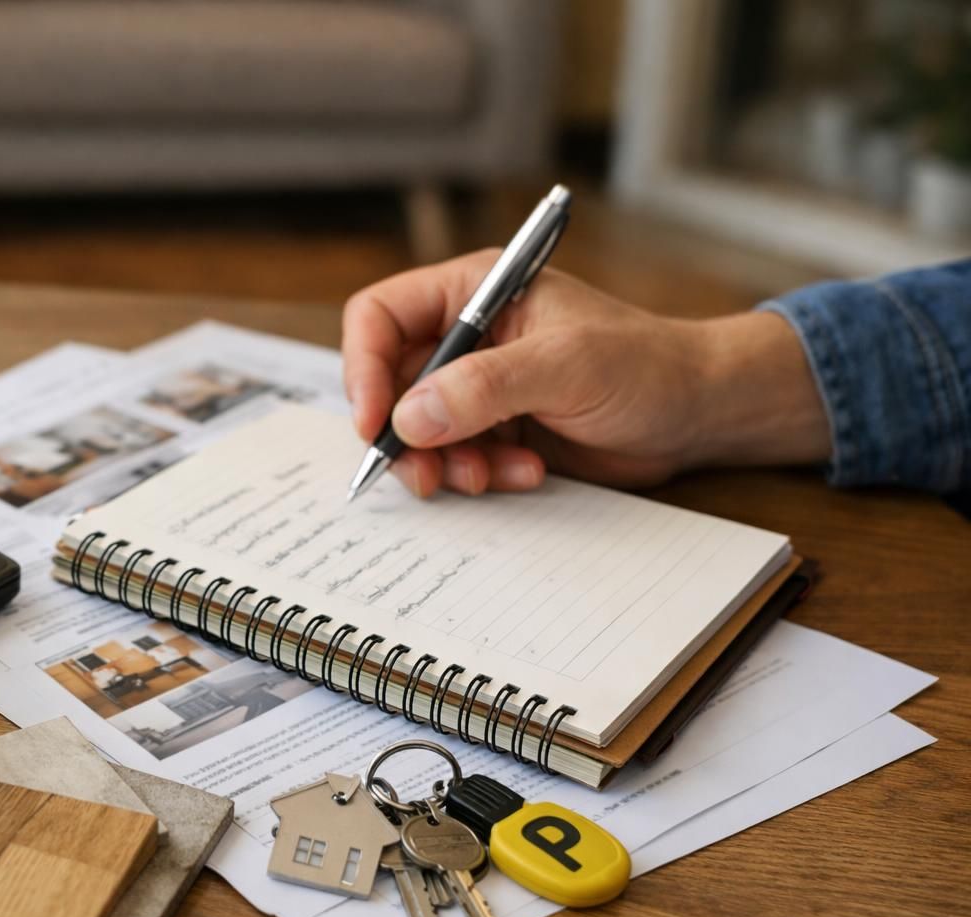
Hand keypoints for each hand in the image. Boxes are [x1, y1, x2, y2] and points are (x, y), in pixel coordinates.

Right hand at [341, 251, 831, 496]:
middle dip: (404, 434)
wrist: (700, 412)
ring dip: (443, 463)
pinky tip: (527, 472)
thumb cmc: (647, 365)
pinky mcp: (497, 428)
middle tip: (427, 474)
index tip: (375, 422)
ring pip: (417, 430)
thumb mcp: (565, 366)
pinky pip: (456, 458)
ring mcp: (480, 387)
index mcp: (473, 292)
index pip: (380, 317)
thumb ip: (485, 387)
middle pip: (389, 384)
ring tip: (487, 477)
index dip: (363, 368)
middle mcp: (468, 337)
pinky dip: (480, 475)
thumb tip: (409, 416)